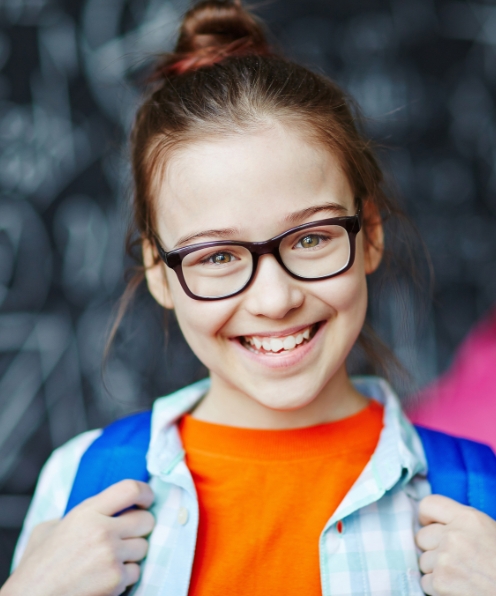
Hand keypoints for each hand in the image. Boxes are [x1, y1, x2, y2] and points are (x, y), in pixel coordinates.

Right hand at [1, 480, 154, 595]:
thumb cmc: (37, 566)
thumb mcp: (51, 527)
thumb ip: (80, 514)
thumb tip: (104, 507)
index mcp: (86, 512)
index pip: (130, 489)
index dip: (145, 492)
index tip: (146, 500)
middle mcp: (102, 530)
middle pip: (146, 520)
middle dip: (140, 528)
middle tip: (127, 535)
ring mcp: (111, 556)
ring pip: (144, 547)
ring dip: (131, 554)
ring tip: (109, 560)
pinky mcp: (116, 580)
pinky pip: (136, 572)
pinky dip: (125, 577)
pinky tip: (105, 577)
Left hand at [416, 494, 495, 595]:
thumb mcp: (490, 531)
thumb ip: (463, 523)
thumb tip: (435, 523)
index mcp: (469, 518)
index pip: (428, 504)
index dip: (427, 518)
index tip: (432, 527)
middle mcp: (454, 535)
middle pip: (422, 536)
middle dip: (433, 549)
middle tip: (453, 560)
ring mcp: (445, 559)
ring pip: (423, 561)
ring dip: (436, 570)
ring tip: (460, 575)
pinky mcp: (441, 582)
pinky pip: (426, 582)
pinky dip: (438, 588)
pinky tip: (457, 589)